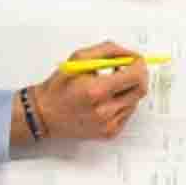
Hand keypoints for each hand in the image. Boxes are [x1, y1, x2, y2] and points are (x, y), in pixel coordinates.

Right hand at [29, 42, 149, 140]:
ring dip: (127, 89)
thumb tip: (128, 53)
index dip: (139, 65)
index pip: (135, 76)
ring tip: (109, 86)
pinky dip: (121, 103)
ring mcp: (109, 124)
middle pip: (140, 89)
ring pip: (135, 101)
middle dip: (138, 75)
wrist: (45, 115)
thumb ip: (107, 51)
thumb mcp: (79, 59)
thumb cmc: (58, 87)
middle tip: (128, 69)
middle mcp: (104, 110)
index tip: (135, 60)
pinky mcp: (110, 132)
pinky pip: (127, 113)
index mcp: (96, 90)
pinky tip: (106, 100)